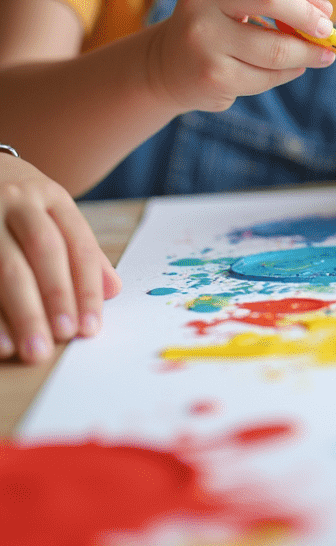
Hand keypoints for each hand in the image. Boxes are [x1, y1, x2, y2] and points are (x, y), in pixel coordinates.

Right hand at [0, 154, 120, 363]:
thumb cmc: (20, 204)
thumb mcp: (54, 212)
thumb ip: (83, 251)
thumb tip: (114, 290)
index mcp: (51, 197)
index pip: (77, 243)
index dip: (86, 287)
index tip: (91, 327)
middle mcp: (18, 201)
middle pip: (43, 249)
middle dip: (56, 295)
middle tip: (65, 336)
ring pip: (6, 265)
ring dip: (21, 310)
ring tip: (33, 349)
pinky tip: (0, 342)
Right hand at [146, 0, 335, 113]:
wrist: (169, 64)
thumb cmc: (217, 24)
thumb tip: (324, 10)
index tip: (311, 4)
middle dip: (307, 16)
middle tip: (327, 30)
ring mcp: (202, 37)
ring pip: (275, 47)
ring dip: (306, 54)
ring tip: (320, 56)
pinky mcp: (211, 74)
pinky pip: (266, 76)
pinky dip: (287, 73)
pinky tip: (291, 70)